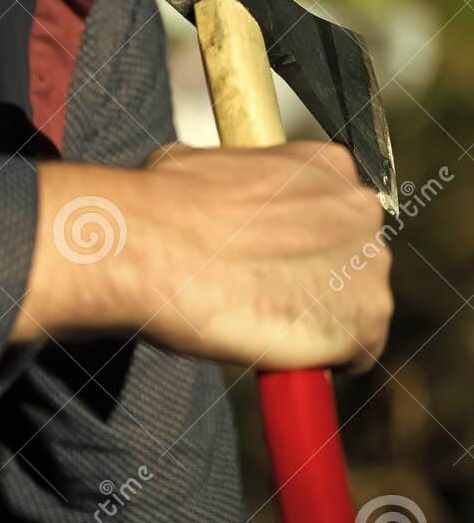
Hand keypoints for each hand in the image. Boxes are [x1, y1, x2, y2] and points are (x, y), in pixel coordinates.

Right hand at [11, 142, 392, 372]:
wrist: (154, 246)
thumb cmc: (166, 203)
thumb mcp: (207, 164)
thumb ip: (244, 183)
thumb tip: (225, 201)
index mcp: (327, 164)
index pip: (336, 209)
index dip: (305, 238)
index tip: (274, 256)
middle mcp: (359, 208)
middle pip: (354, 255)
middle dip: (319, 276)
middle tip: (267, 291)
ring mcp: (369, 267)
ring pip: (357, 304)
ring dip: (322, 317)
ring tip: (266, 321)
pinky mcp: (365, 323)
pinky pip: (358, 352)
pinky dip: (326, 359)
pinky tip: (283, 349)